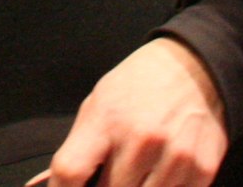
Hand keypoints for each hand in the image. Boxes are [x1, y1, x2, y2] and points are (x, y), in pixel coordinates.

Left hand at [49, 38, 228, 186]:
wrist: (195, 67)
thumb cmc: (138, 86)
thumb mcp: (98, 104)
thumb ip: (75, 149)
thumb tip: (41, 185)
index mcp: (106, 119)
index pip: (70, 172)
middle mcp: (140, 139)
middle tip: (111, 175)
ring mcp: (174, 156)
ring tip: (135, 174)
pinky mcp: (201, 169)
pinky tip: (160, 175)